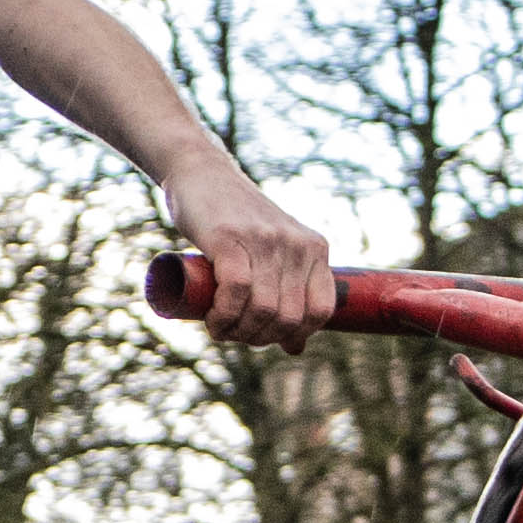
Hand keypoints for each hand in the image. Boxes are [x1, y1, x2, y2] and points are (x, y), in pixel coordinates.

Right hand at [162, 155, 334, 349]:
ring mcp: (265, 240)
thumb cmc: (236, 220)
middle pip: (289, 317)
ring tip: (221, 329)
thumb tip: (296, 349)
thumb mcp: (273, 252)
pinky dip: (224, 316)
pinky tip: (214, 321)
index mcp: (315, 248)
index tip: (268, 337)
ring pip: (264, 309)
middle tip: (236, 335)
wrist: (202, 173)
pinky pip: (237, 291)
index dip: (295, 335)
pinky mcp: (230, 238)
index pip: (321, 311)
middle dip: (260, 338)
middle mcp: (297, 244)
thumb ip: (288, 291)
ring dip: (239, 332)